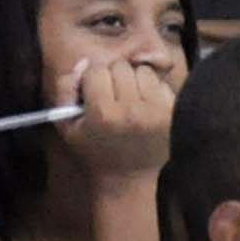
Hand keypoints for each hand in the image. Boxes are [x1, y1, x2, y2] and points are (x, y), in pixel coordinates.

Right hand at [59, 51, 176, 182]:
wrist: (128, 177)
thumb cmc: (93, 150)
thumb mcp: (67, 125)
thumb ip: (66, 90)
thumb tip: (84, 63)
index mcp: (103, 114)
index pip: (96, 70)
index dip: (93, 80)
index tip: (94, 93)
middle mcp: (132, 110)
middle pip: (121, 67)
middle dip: (113, 78)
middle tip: (113, 96)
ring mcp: (156, 111)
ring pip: (143, 71)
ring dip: (134, 81)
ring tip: (130, 100)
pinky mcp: (173, 113)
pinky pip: (161, 83)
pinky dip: (152, 90)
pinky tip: (146, 107)